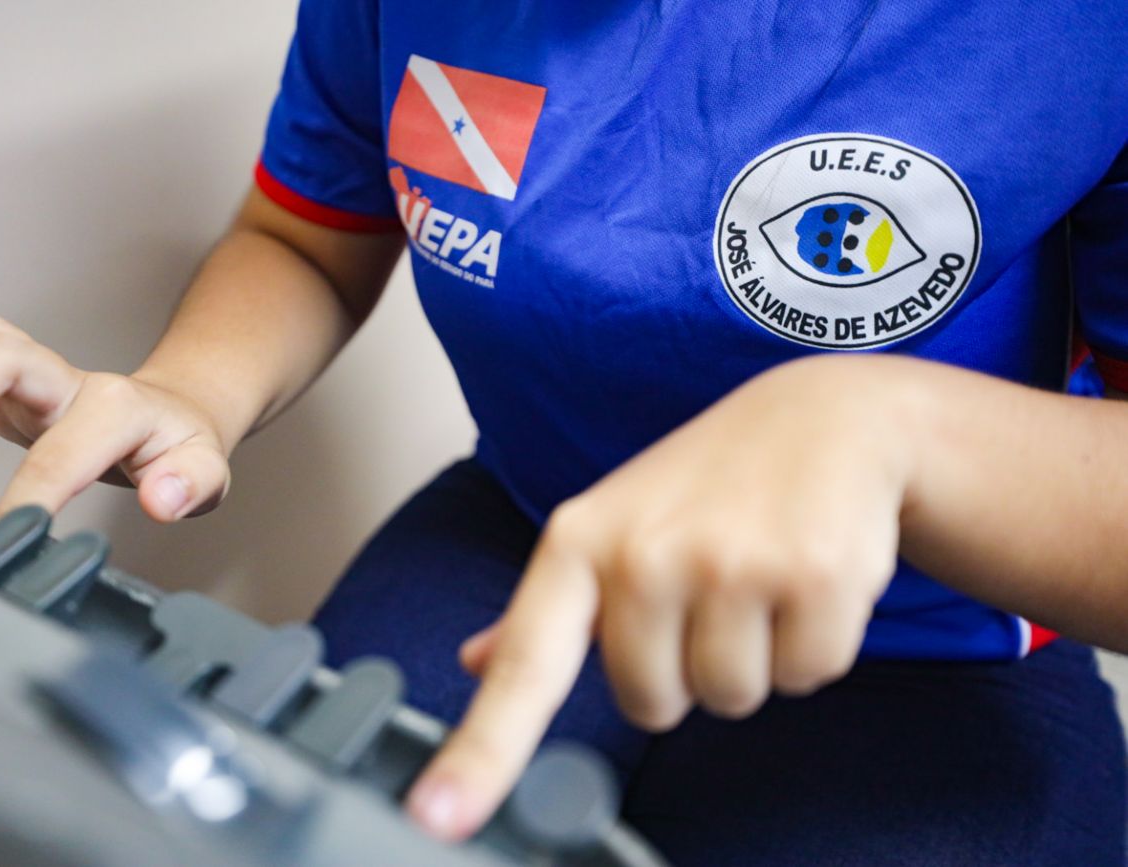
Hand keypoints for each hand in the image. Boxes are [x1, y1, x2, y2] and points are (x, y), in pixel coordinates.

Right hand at [0, 315, 231, 540]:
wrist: (177, 415)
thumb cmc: (181, 447)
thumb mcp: (207, 474)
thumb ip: (189, 485)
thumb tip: (161, 499)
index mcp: (120, 411)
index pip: (63, 452)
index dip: (27, 496)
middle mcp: (74, 384)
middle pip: (8, 357)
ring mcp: (41, 378)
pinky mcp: (15, 381)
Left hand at [407, 356, 916, 839]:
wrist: (824, 418)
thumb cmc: (703, 482)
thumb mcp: (611, 524)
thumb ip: (544, 609)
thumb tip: (473, 661)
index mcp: (579, 542)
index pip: (525, 666)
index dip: (481, 752)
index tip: (439, 816)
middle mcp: (644, 553)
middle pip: (651, 705)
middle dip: (686, 666)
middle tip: (708, 589)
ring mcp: (729, 563)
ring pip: (731, 698)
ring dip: (753, 655)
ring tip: (758, 576)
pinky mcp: (813, 574)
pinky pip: (807, 675)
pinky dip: (815, 641)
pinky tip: (806, 576)